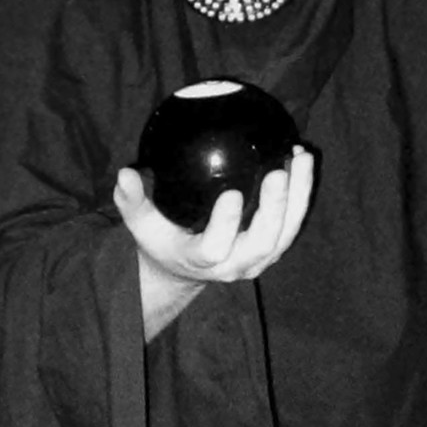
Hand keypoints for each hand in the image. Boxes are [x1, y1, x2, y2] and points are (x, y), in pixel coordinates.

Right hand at [114, 146, 313, 339]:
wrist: (184, 267)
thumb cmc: (162, 239)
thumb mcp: (141, 224)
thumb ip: (131, 200)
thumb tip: (125, 174)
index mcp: (200, 261)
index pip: (215, 249)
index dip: (226, 225)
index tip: (232, 193)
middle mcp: (234, 266)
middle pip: (262, 244)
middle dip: (274, 210)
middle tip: (277, 172)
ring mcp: (257, 260)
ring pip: (285, 234)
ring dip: (298, 198)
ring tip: (301, 159)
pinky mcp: (272, 250)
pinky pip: (293, 224)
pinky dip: (301, 195)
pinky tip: (301, 162)